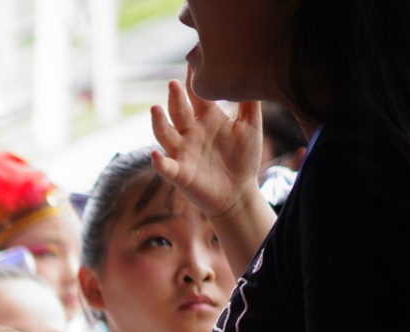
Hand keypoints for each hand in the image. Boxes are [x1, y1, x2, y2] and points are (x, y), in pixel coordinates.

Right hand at [150, 79, 266, 226]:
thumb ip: (250, 103)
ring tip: (155, 109)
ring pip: (166, 135)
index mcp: (208, 119)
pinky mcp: (179, 174)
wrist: (239, 192)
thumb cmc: (243, 158)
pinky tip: (155, 155)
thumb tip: (255, 73)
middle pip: (179, 111)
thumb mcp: (251, 126)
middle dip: (175, 98)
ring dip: (159, 123)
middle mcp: (191, 133)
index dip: (194, 81)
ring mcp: (182, 152)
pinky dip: (159, 162)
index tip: (192, 61)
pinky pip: (166, 167)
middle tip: (174, 83)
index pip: (197, 96)